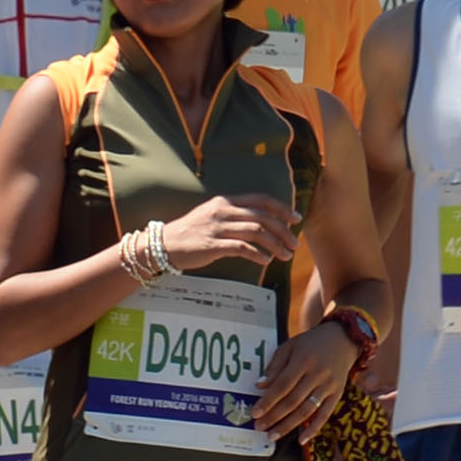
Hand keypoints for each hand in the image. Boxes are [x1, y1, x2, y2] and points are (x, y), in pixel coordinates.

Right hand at [156, 195, 299, 270]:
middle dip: (283, 231)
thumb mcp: (213, 215)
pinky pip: (242, 248)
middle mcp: (223, 211)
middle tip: (294, 244)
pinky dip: (258, 254)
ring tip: (285, 255)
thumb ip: (235, 216)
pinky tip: (266, 261)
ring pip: (256, 232)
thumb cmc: (192, 232)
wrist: (164, 244)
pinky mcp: (212, 245)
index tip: (296, 219)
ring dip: (275, 244)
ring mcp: (217, 227)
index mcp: (225, 201)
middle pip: (262, 217)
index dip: (282, 208)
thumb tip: (264, 224)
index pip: (260, 199)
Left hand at [247, 317, 359, 438]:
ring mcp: (329, 386)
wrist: (343, 339)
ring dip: (289, 425)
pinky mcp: (337, 394)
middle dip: (274, 416)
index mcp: (303, 360)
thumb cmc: (310, 343)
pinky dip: (313, 429)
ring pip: (307, 410)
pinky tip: (301, 440)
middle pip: (293, 400)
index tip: (255, 413)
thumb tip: (260, 385)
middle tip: (259, 427)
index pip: (283, 385)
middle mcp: (318, 374)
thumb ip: (275, 366)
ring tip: (273, 435)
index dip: (268, 401)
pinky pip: (325, 415)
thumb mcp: (289, 346)